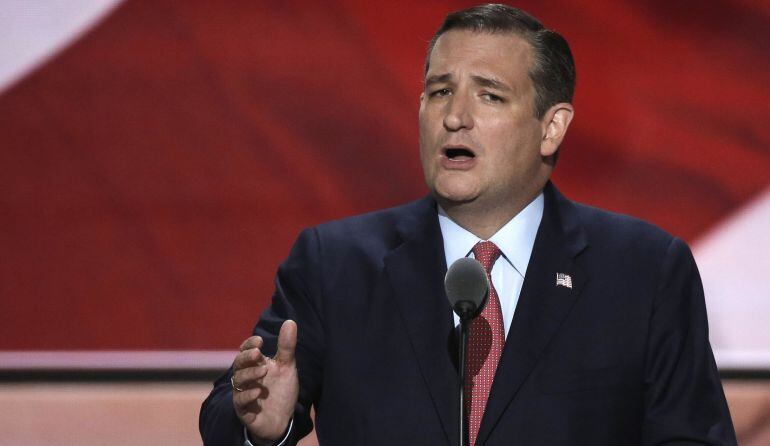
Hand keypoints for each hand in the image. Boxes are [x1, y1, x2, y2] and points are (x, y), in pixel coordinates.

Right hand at [232, 320, 298, 442]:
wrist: (283, 419)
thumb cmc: (282, 391)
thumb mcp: (287, 366)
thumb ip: (287, 346)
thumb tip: (290, 321)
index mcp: (255, 364)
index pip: (245, 350)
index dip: (249, 344)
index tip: (260, 341)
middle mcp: (247, 377)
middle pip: (239, 363)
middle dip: (246, 357)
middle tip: (258, 353)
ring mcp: (244, 393)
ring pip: (239, 380)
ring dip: (250, 374)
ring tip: (263, 371)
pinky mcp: (244, 410)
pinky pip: (240, 401)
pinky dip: (247, 395)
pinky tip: (257, 391)